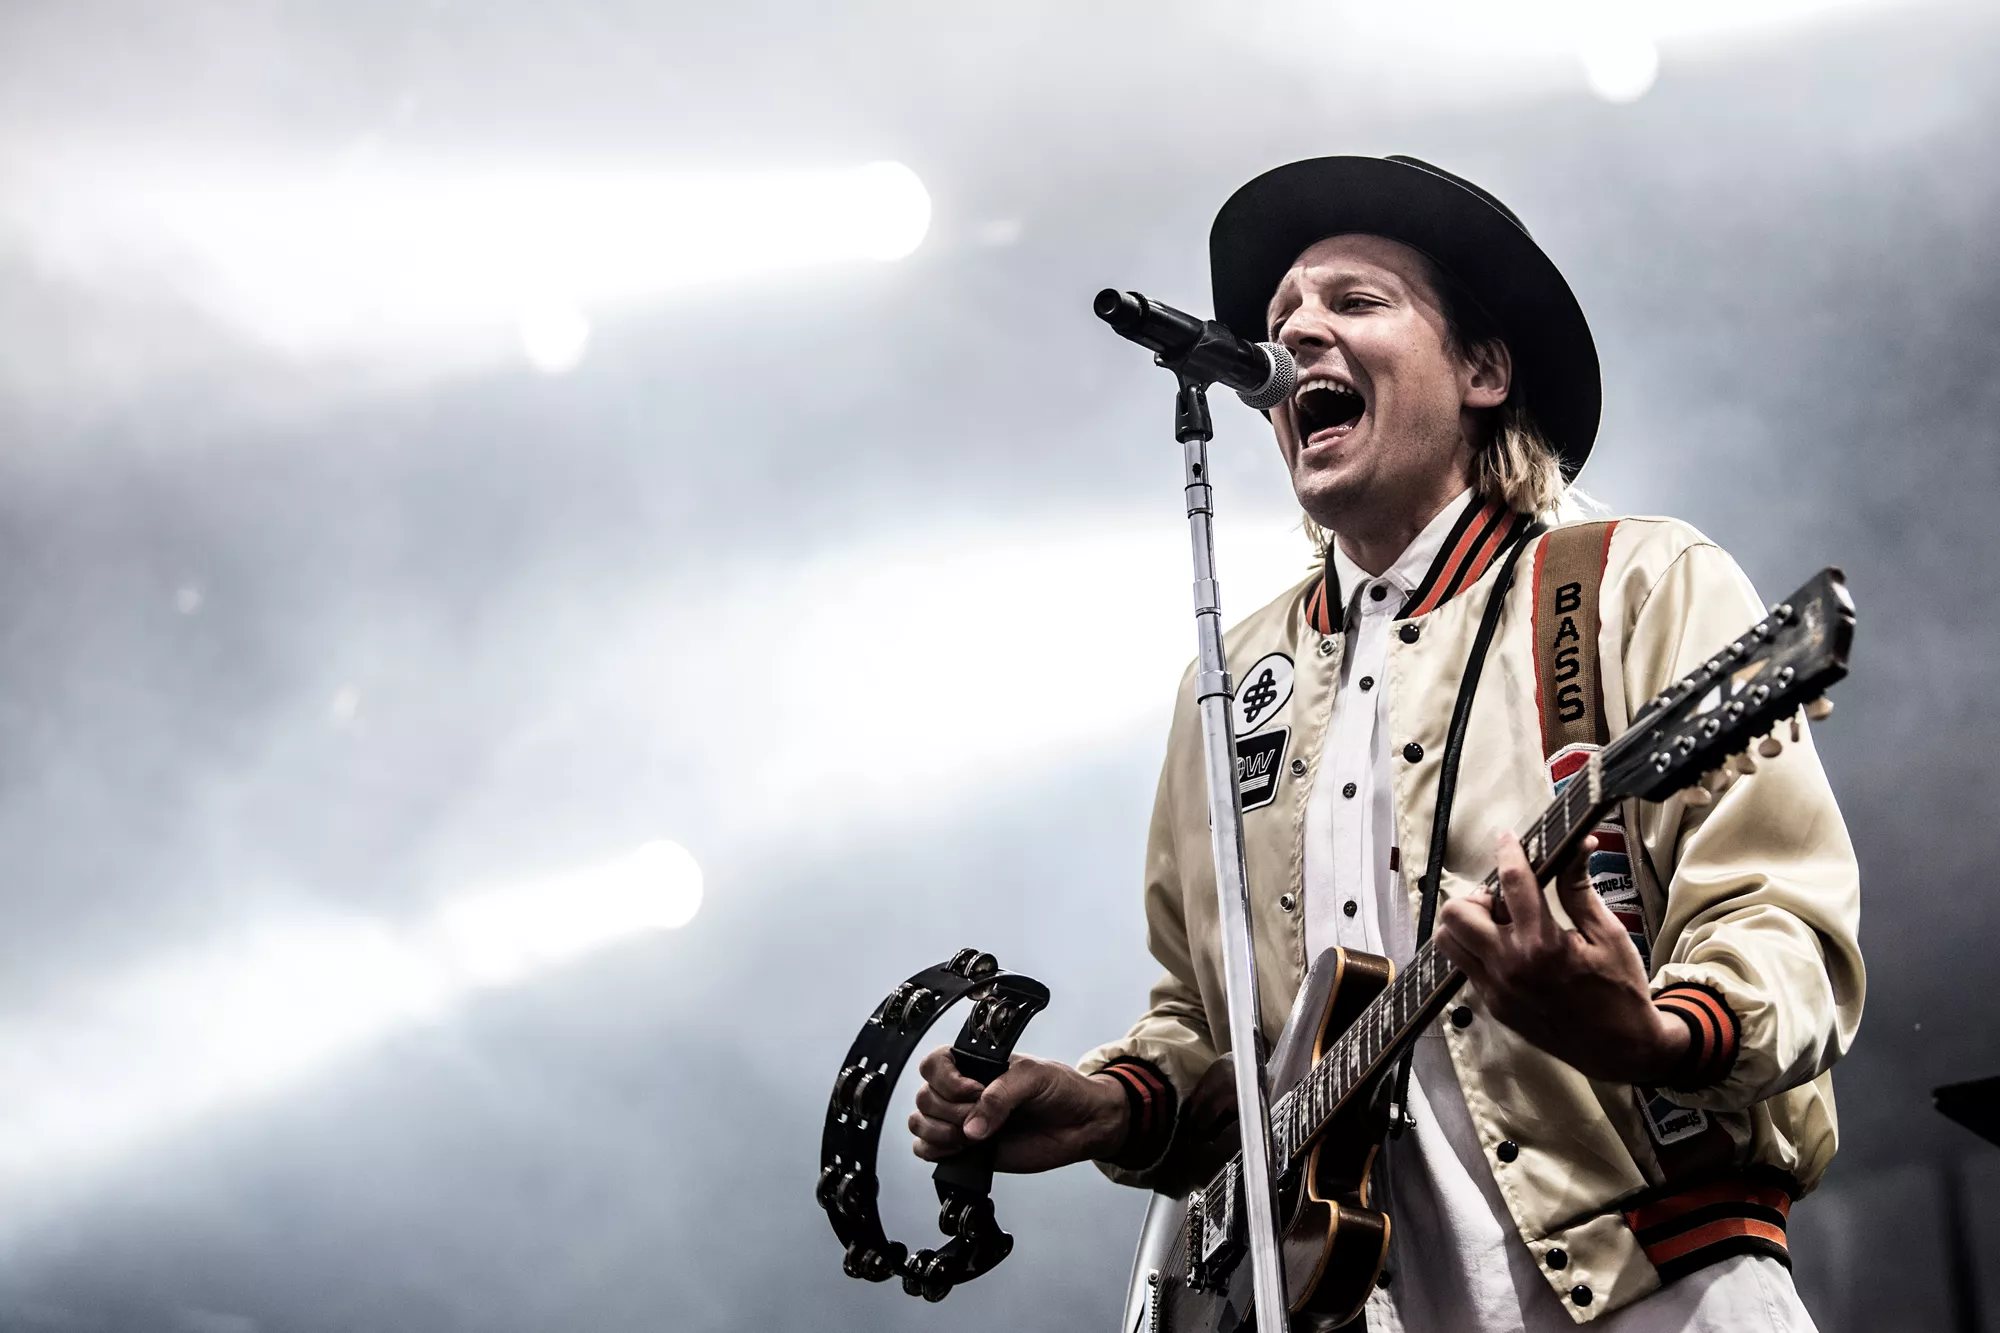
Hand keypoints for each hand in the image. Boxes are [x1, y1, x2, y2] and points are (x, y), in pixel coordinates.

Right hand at [907, 1047, 1128, 1172]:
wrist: (1082, 1124)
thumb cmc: (1062, 1090)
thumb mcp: (1034, 1077)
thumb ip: (1001, 1095)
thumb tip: (971, 1127)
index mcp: (974, 1065)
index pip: (933, 1063)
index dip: (946, 1079)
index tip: (975, 1091)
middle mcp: (962, 1091)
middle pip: (924, 1097)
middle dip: (950, 1111)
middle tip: (981, 1118)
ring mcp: (962, 1121)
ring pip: (920, 1123)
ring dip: (940, 1132)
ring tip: (974, 1138)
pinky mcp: (965, 1149)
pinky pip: (927, 1150)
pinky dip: (937, 1151)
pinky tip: (965, 1149)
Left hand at [1434, 832, 1690, 1085]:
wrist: (1621, 1049)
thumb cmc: (1620, 989)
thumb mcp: (1607, 933)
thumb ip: (1579, 888)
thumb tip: (1577, 845)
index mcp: (1542, 945)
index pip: (1512, 883)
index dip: (1508, 851)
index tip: (1506, 837)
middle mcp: (1510, 967)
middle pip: (1457, 912)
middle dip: (1477, 896)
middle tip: (1504, 900)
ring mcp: (1496, 990)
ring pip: (1448, 941)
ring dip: (1467, 923)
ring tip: (1501, 924)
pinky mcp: (1493, 1005)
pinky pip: (1464, 966)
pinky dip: (1477, 949)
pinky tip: (1507, 949)